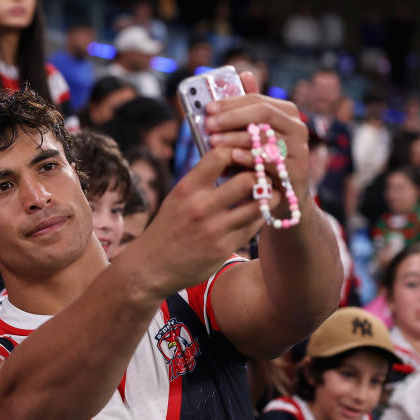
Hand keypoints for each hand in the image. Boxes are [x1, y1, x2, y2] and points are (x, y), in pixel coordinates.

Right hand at [140, 144, 270, 296]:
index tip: (242, 158)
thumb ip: (202, 180)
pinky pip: (254, 226)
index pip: (221, 155)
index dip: (238, 152)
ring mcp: (214, 229)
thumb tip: (233, 157)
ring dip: (269, 197)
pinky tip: (256, 213)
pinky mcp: (224, 248)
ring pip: (259, 204)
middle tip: (263, 177)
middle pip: (248, 179)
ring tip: (267, 194)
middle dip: (259, 176)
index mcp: (186, 189)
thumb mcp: (177, 198)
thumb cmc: (167, 228)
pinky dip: (259, 217)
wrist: (150, 268)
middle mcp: (200, 207)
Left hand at [204, 72, 312, 218]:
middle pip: (263, 113)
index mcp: (285, 112)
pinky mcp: (297, 169)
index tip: (208, 108)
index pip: (256, 99)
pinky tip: (232, 156)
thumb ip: (245, 111)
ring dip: (236, 137)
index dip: (231, 102)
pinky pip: (271, 160)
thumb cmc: (259, 164)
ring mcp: (299, 147)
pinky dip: (250, 157)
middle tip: (209, 124)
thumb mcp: (249, 137)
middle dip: (232, 117)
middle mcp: (296, 126)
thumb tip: (242, 76)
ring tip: (213, 141)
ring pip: (265, 136)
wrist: (279, 198)